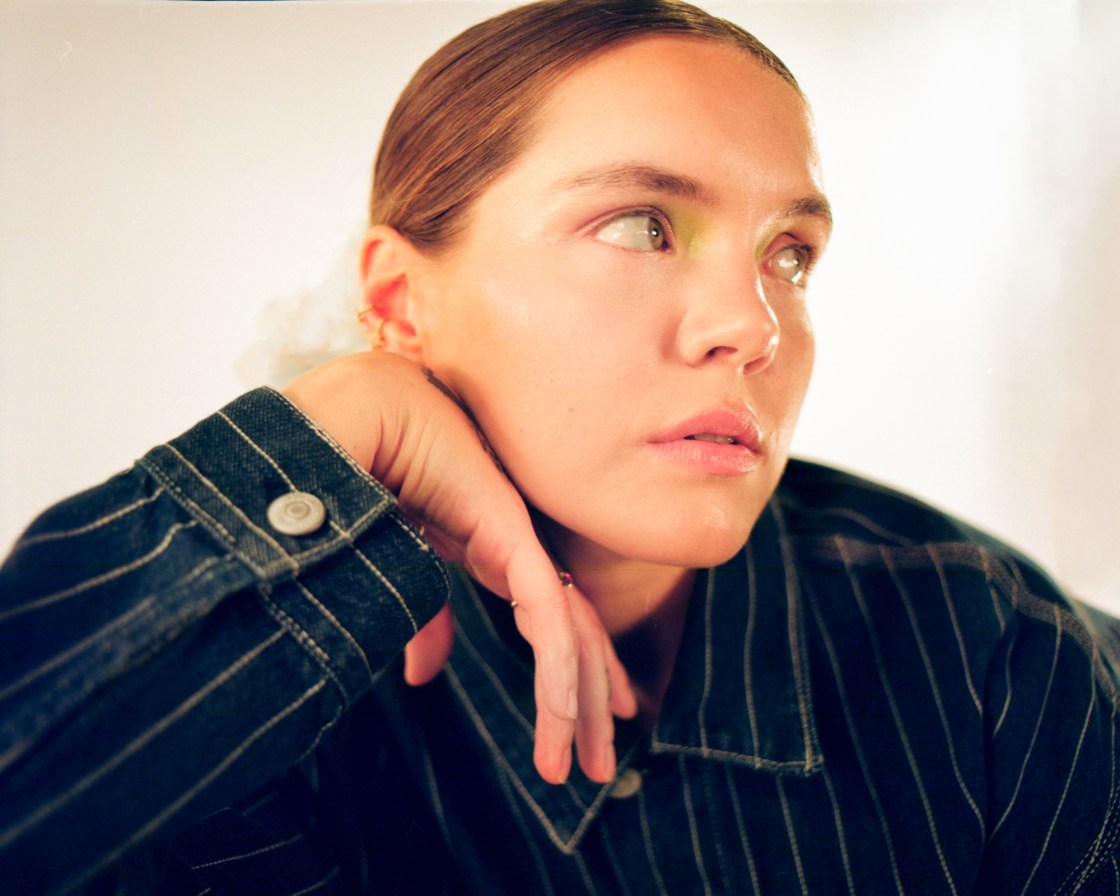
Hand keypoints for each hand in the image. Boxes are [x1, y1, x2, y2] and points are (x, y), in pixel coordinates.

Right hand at [283, 351, 635, 783]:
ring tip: (591, 769)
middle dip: (595, 702)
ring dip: (584, 707)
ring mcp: (521, 542)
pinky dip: (557, 674)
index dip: (574, 673)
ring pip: (574, 636)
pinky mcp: (511, 537)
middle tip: (604, 768)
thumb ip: (424, 617)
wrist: (356, 412)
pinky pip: (548, 620)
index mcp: (494, 549)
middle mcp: (519, 548)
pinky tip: (564, 722)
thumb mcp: (400, 564)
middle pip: (576, 635)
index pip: (553, 620)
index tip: (584, 727)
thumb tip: (425, 676)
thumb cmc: (367, 467)